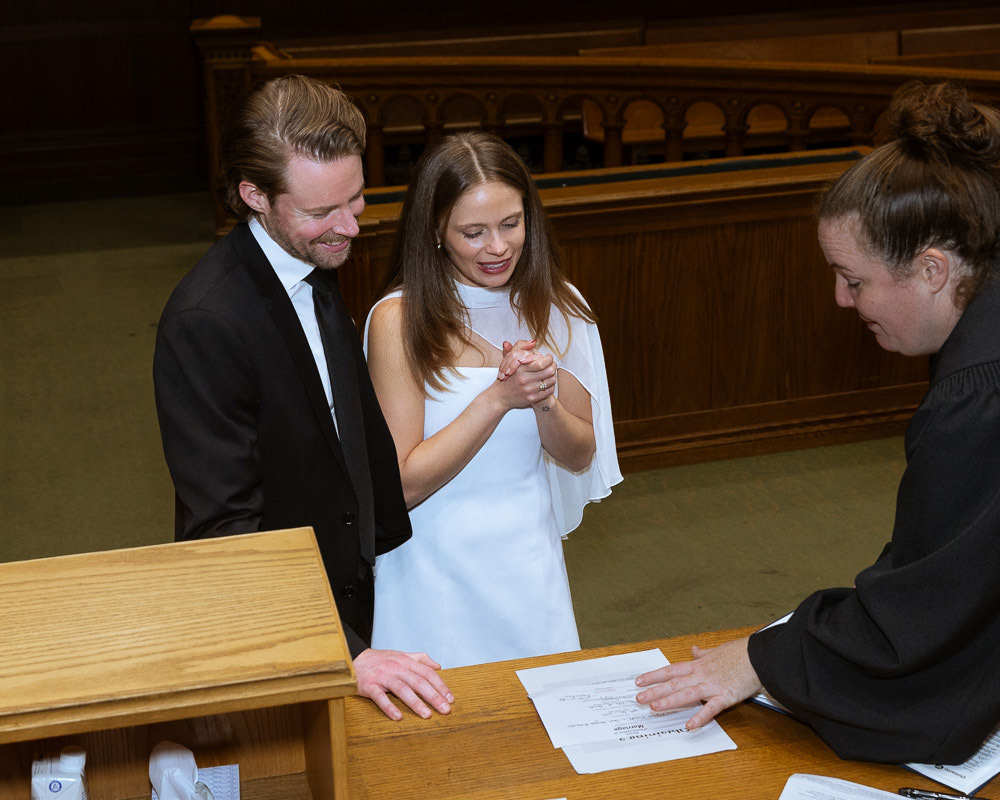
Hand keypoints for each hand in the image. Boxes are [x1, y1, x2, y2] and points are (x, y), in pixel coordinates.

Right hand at [354, 648, 454, 720]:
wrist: (352, 659)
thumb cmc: (380, 660)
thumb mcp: (401, 655)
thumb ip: (420, 659)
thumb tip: (438, 665)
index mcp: (405, 661)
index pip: (427, 673)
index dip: (440, 685)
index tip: (450, 698)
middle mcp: (396, 668)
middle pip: (418, 682)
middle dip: (433, 696)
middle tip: (445, 709)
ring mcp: (383, 677)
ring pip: (402, 689)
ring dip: (416, 703)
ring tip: (427, 715)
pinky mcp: (369, 686)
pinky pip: (380, 697)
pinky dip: (389, 707)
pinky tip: (398, 717)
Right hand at [494, 340, 555, 408]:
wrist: (500, 396)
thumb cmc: (506, 377)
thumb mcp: (509, 359)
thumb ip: (519, 347)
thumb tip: (533, 341)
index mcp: (520, 368)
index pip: (541, 363)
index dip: (549, 359)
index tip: (549, 357)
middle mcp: (524, 379)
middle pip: (549, 371)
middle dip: (553, 366)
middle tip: (552, 364)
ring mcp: (529, 390)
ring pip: (550, 381)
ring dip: (553, 376)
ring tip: (550, 373)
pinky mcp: (532, 398)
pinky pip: (548, 391)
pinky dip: (551, 386)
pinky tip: (547, 383)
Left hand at [634, 637, 760, 728]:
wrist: (759, 656)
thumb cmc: (739, 652)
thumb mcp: (717, 649)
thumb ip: (702, 653)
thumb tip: (693, 650)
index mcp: (698, 665)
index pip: (671, 670)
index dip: (654, 676)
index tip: (639, 681)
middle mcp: (701, 675)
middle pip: (674, 683)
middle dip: (655, 691)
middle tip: (639, 698)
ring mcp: (712, 686)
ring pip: (686, 694)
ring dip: (669, 701)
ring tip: (654, 707)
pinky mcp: (726, 696)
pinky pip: (711, 708)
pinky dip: (700, 717)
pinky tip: (690, 725)